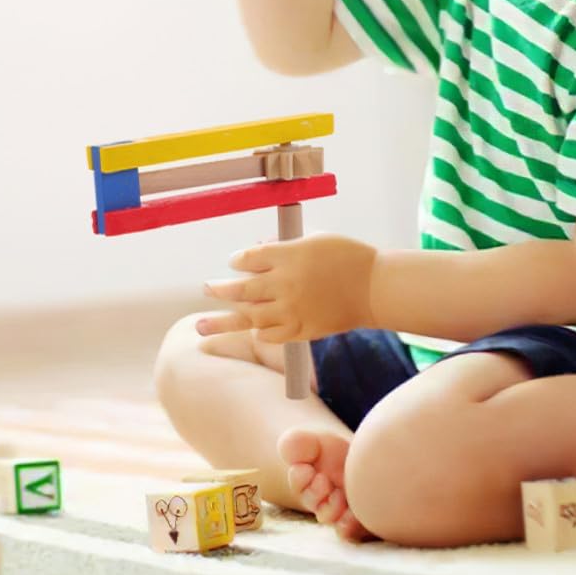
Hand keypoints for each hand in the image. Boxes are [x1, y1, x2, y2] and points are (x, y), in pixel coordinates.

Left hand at [197, 234, 377, 341]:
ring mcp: (292, 309)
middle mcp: (285, 283)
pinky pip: (270, 334)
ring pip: (248, 316)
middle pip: (241, 288)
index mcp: (288, 255)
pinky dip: (258, 331)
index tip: (235, 263)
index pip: (248, 258)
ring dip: (222, 322)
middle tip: (206, 289)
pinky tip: (250, 330)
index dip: (237, 261)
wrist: (375, 288)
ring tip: (201, 327)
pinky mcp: (302, 329)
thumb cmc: (348, 258)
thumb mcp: (316, 240)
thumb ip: (285, 247)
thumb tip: (259, 248)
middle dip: (219, 290)